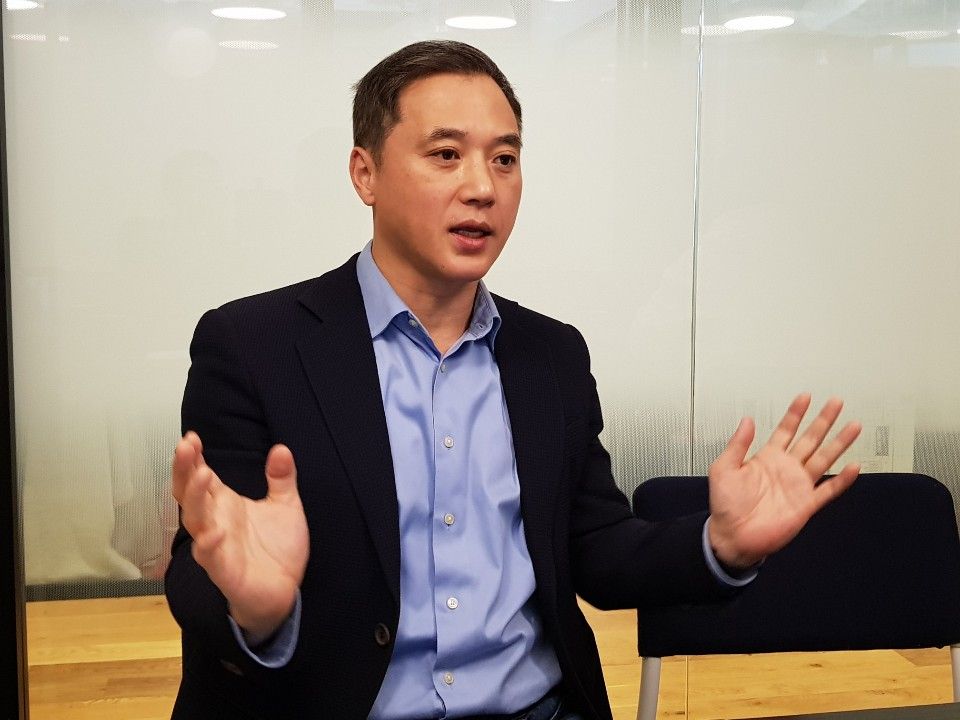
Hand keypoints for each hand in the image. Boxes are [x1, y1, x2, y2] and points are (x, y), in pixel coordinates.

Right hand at [172, 432, 308, 640]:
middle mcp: (214, 523)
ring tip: (202, 475)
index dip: (192, 458)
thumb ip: (282, 478)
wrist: (284, 592)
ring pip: (196, 522)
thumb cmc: (277, 549)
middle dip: (184, 470)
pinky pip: (211, 558)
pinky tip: (212, 533)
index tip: (191, 437)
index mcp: (224, 505)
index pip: (200, 477)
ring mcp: (216, 547)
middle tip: (185, 446)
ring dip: (195, 499)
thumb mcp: (286, 506)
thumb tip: (281, 449)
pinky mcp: (225, 572)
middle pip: (190, 494)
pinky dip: (209, 546)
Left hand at [707, 394, 861, 569]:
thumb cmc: (725, 505)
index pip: (785, 430)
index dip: (795, 414)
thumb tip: (747, 420)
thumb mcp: (723, 469)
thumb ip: (737, 444)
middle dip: (823, 421)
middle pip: (810, 439)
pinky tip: (854, 467)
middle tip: (836, 403)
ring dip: (839, 443)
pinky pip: (828, 490)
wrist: (732, 536)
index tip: (805, 397)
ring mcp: (798, 485)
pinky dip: (842, 480)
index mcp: (767, 458)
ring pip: (824, 459)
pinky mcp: (806, 505)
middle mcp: (786, 468)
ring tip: (853, 426)